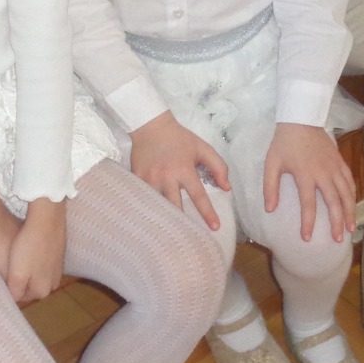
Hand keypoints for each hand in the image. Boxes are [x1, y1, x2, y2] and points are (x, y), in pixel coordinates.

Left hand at [5, 199, 66, 304]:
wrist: (46, 219)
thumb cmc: (28, 248)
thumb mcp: (17, 274)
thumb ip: (15, 291)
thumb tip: (13, 299)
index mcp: (43, 291)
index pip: (21, 297)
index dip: (10, 287)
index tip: (1, 277)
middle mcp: (53, 283)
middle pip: (30, 286)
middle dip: (19, 279)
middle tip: (6, 267)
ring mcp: (58, 267)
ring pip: (36, 273)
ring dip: (26, 268)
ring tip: (14, 256)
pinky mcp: (58, 253)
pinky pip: (42, 260)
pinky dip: (33, 257)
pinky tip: (26, 247)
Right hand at [129, 112, 229, 230]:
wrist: (150, 125)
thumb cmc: (179, 138)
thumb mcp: (202, 148)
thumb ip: (218, 166)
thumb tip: (227, 188)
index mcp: (184, 170)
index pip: (199, 196)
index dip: (208, 213)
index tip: (215, 227)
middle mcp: (167, 177)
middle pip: (175, 206)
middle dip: (181, 222)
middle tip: (188, 237)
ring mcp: (150, 179)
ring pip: (157, 204)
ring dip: (163, 216)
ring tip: (167, 233)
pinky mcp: (137, 178)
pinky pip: (143, 197)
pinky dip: (147, 206)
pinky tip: (149, 217)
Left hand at [265, 123, 354, 243]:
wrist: (301, 119)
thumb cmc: (284, 143)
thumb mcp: (271, 164)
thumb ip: (270, 187)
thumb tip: (270, 209)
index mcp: (305, 175)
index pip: (308, 204)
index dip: (308, 223)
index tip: (307, 238)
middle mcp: (323, 173)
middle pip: (334, 202)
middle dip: (337, 222)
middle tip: (338, 240)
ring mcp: (334, 167)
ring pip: (346, 193)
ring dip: (349, 212)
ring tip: (351, 228)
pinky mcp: (340, 161)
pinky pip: (349, 181)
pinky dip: (353, 195)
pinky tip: (353, 205)